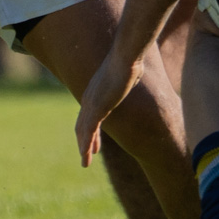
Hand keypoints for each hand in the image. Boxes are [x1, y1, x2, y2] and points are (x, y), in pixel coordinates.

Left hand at [75, 50, 142, 167]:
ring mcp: (92, 102)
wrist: (127, 56)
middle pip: (82, 124)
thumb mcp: (128, 73)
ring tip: (85, 162)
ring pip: (83, 130)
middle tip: (86, 156)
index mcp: (95, 91)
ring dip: (84, 147)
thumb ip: (128, 79)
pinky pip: (89, 129)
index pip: (87, 115)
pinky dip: (86, 143)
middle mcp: (89, 97)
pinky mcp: (97, 107)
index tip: (93, 142)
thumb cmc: (131, 61)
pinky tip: (87, 154)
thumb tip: (136, 75)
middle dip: (84, 141)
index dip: (89, 130)